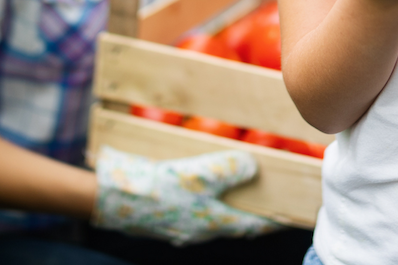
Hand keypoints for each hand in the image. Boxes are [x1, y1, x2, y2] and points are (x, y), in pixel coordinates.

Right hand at [92, 147, 279, 244]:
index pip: (251, 226)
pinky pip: (191, 204)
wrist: (109, 197)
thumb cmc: (157, 189)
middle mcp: (197, 229)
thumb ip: (227, 170)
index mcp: (211, 224)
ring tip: (234, 177)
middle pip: (232, 219)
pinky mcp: (163, 213)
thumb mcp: (198, 175)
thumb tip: (252, 167)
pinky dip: (202, 192)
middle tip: (265, 189)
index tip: (288, 213)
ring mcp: (179, 223)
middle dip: (249, 206)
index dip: (272, 219)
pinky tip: (198, 174)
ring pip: (211, 211)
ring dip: (225, 197)